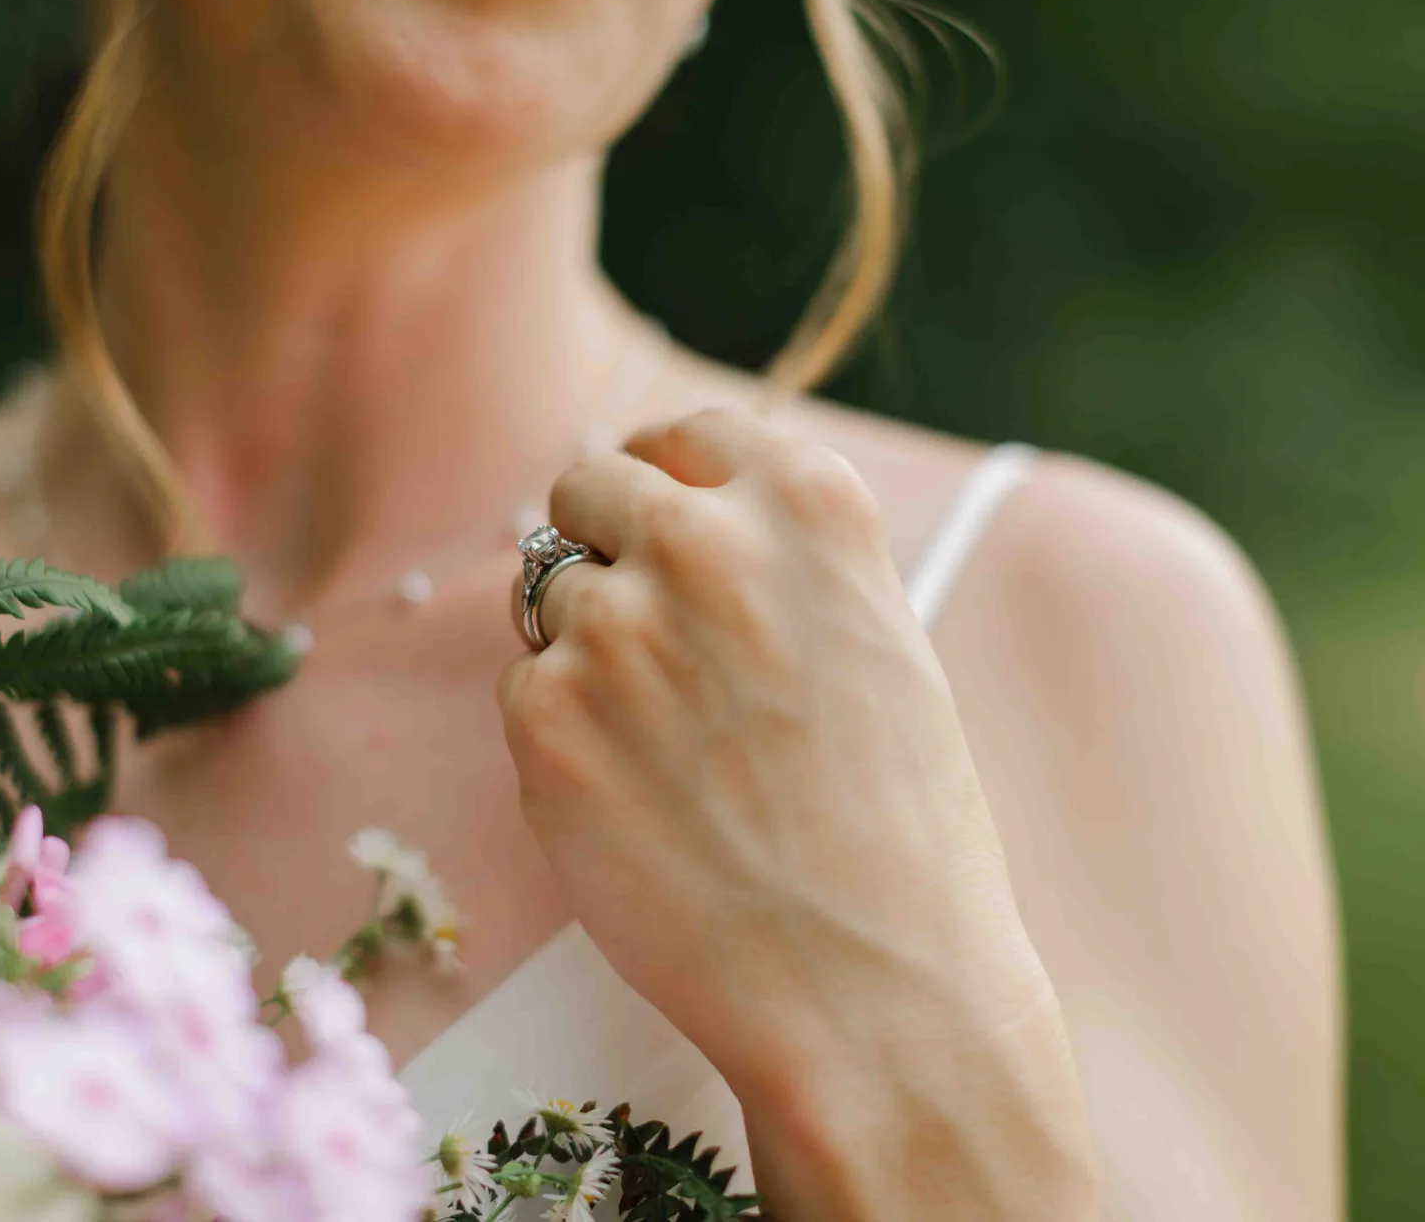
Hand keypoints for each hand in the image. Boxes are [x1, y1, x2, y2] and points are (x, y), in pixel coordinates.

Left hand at [498, 408, 1096, 1219]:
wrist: (876, 989)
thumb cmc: (898, 831)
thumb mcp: (877, 642)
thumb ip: (776, 560)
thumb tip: (659, 516)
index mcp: (811, 503)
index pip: (689, 435)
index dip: (664, 476)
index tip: (656, 514)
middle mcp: (703, 539)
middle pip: (589, 487)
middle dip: (602, 544)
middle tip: (643, 635)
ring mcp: (614, 625)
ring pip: (549, 596)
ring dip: (587, 652)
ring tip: (672, 754)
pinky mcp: (545, 717)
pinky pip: (526, 694)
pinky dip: (563, 741)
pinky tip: (640, 810)